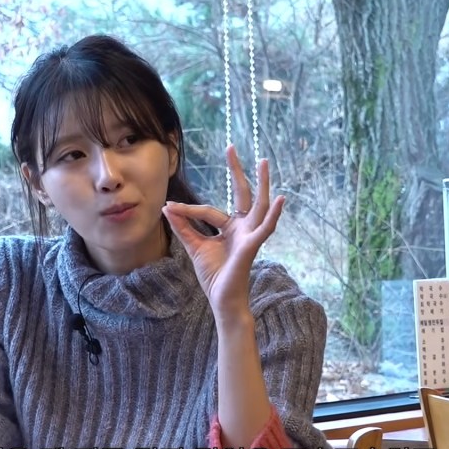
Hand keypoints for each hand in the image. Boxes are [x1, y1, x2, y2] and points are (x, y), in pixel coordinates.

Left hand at [162, 145, 284, 315]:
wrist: (221, 299)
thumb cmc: (214, 275)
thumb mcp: (194, 247)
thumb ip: (183, 227)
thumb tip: (168, 207)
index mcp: (230, 228)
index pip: (208, 210)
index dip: (187, 209)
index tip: (169, 206)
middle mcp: (243, 227)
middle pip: (242, 194)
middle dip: (237, 171)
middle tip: (230, 148)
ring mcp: (249, 235)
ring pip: (258, 205)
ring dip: (262, 183)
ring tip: (263, 162)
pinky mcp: (252, 246)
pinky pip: (266, 228)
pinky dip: (274, 215)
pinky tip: (280, 199)